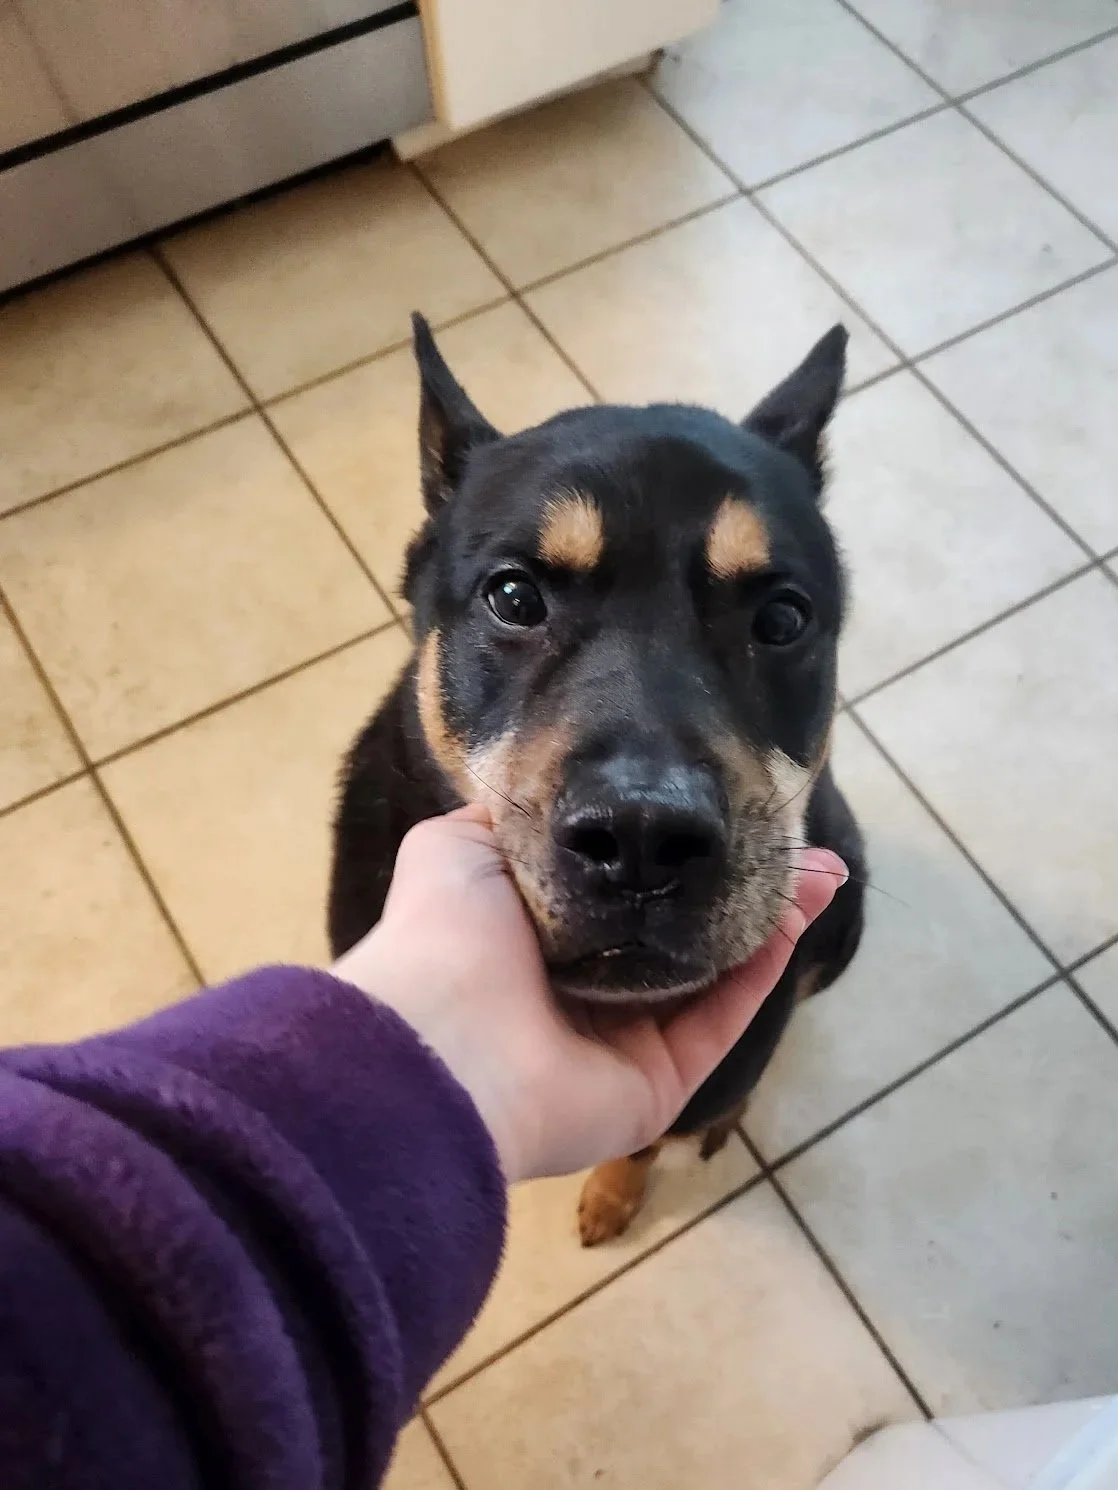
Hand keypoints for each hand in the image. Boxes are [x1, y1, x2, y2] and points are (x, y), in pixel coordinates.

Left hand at [333, 806, 845, 1182]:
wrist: (443, 1042)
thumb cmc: (446, 935)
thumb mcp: (457, 847)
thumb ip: (510, 822)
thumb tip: (554, 796)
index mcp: (532, 936)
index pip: (616, 889)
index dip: (665, 850)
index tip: (713, 807)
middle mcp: (579, 988)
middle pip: (675, 928)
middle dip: (731, 882)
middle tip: (790, 837)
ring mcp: (622, 1040)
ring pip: (712, 970)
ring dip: (768, 918)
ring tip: (819, 867)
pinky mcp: (659, 1081)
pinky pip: (722, 1017)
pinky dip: (764, 966)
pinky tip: (797, 911)